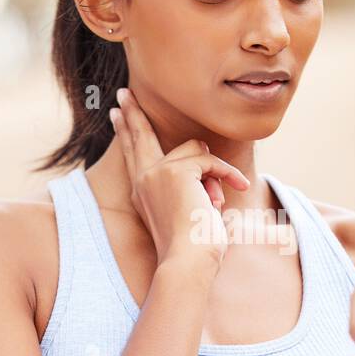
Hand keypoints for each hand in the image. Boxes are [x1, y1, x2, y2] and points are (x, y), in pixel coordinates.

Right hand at [110, 86, 250, 270]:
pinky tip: (237, 188)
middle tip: (125, 93)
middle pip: (140, 136)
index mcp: (142, 191)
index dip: (126, 132)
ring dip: (213, 171)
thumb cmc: (194, 246)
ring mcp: (157, 173)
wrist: (187, 261)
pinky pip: (210, 161)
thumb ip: (188, 184)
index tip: (117, 113)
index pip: (133, 154)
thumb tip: (201, 154)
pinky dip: (227, 174)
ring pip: (194, 149)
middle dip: (134, 113)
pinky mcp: (177, 172)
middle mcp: (144, 180)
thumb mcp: (188, 209)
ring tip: (214, 201)